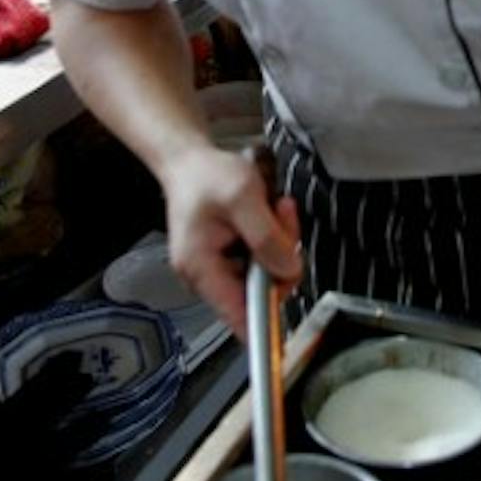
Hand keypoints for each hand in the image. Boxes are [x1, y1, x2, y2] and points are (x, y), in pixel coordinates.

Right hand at [157, 141, 300, 333]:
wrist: (190, 161)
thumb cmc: (207, 176)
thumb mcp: (242, 197)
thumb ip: (266, 236)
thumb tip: (288, 271)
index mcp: (201, 269)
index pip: (239, 317)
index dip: (268, 319)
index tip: (291, 301)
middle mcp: (206, 277)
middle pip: (260, 291)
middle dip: (281, 256)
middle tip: (282, 216)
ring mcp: (218, 269)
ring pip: (267, 274)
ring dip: (280, 242)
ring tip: (274, 207)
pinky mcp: (230, 258)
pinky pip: (262, 260)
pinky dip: (273, 238)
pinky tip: (268, 212)